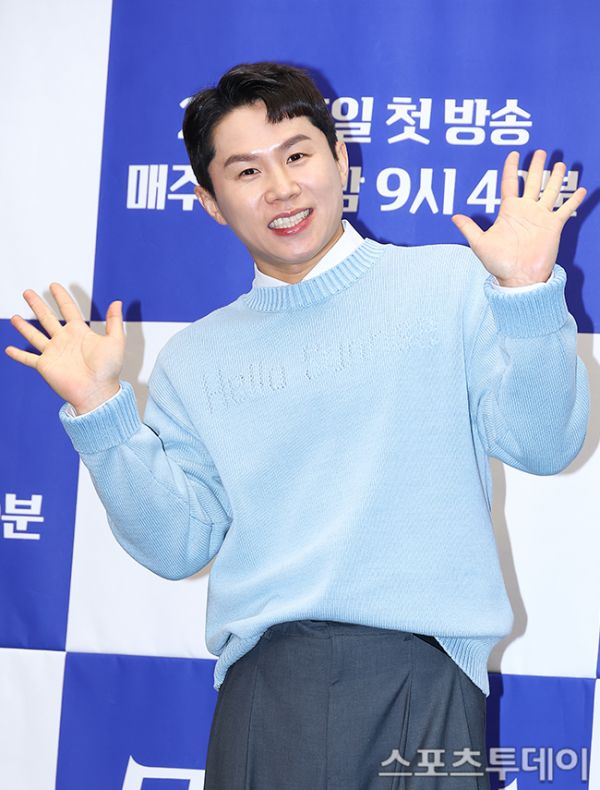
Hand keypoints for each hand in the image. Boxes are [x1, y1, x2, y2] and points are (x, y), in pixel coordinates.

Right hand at [4, 283, 124, 413]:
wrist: (97, 392)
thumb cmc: (109, 369)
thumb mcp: (115, 341)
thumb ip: (114, 322)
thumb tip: (117, 302)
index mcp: (80, 332)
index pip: (68, 309)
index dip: (61, 297)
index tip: (53, 285)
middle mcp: (64, 340)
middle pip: (47, 318)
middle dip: (37, 305)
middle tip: (27, 292)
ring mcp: (53, 353)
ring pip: (35, 335)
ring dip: (24, 327)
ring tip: (14, 317)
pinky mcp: (45, 366)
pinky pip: (28, 359)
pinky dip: (18, 354)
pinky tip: (8, 350)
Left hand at [451, 149, 586, 285]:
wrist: (519, 278)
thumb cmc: (499, 263)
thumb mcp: (480, 243)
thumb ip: (469, 228)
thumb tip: (454, 217)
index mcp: (509, 211)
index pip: (510, 183)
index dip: (511, 168)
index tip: (513, 154)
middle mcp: (526, 211)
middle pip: (533, 182)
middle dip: (536, 166)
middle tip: (541, 151)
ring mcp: (541, 217)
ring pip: (550, 191)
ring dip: (555, 178)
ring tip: (559, 164)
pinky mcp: (554, 226)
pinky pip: (565, 209)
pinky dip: (574, 200)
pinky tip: (580, 189)